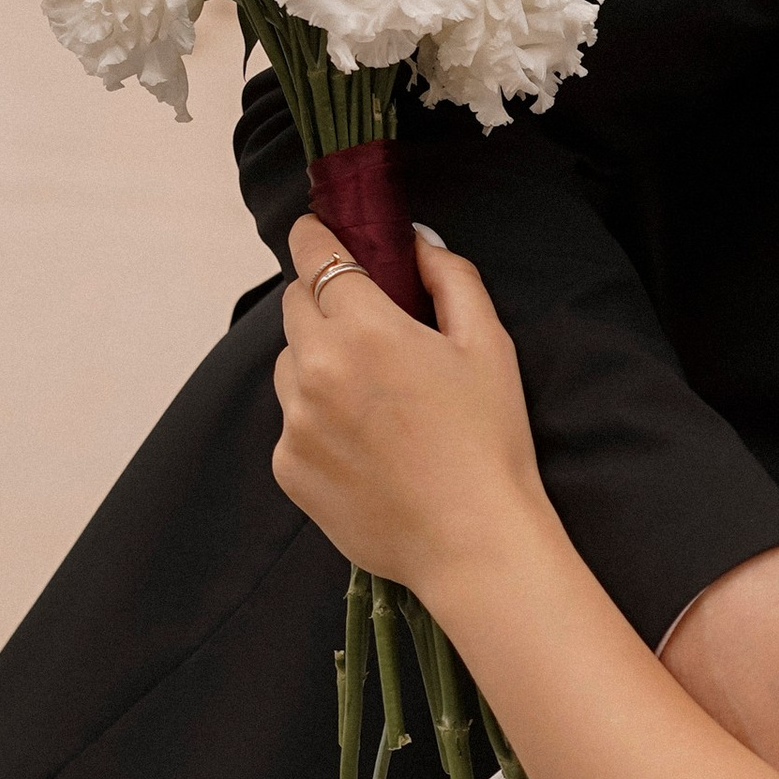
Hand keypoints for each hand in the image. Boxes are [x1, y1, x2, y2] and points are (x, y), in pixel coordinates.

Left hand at [272, 217, 545, 589]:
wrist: (473, 543)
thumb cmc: (490, 444)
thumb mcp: (489, 346)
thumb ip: (450, 277)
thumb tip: (415, 242)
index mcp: (365, 328)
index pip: (313, 254)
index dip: (316, 236)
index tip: (320, 234)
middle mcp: (316, 369)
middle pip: (295, 305)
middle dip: (325, 303)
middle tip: (370, 332)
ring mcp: (296, 422)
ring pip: (289, 365)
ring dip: (318, 364)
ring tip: (373, 402)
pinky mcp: (289, 467)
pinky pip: (292, 422)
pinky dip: (318, 422)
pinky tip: (367, 448)